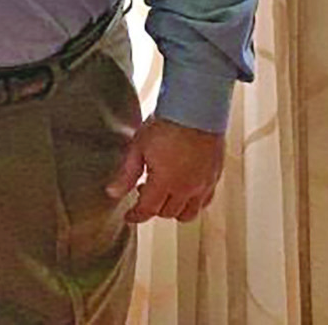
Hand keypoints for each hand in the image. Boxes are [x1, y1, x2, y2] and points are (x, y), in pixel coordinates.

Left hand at [105, 114, 224, 222]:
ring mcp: (203, 185)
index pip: (149, 210)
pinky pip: (205, 201)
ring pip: (189, 213)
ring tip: (165, 191)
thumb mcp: (138, 147)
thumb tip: (112, 193)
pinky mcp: (214, 177)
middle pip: (168, 213)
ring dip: (174, 209)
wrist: (196, 111)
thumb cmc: (167, 125)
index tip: (129, 216)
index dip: (136, 216)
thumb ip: (126, 174)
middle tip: (144, 191)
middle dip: (154, 207)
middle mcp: (187, 189)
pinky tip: (184, 189)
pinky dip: (193, 202)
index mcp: (166, 183)